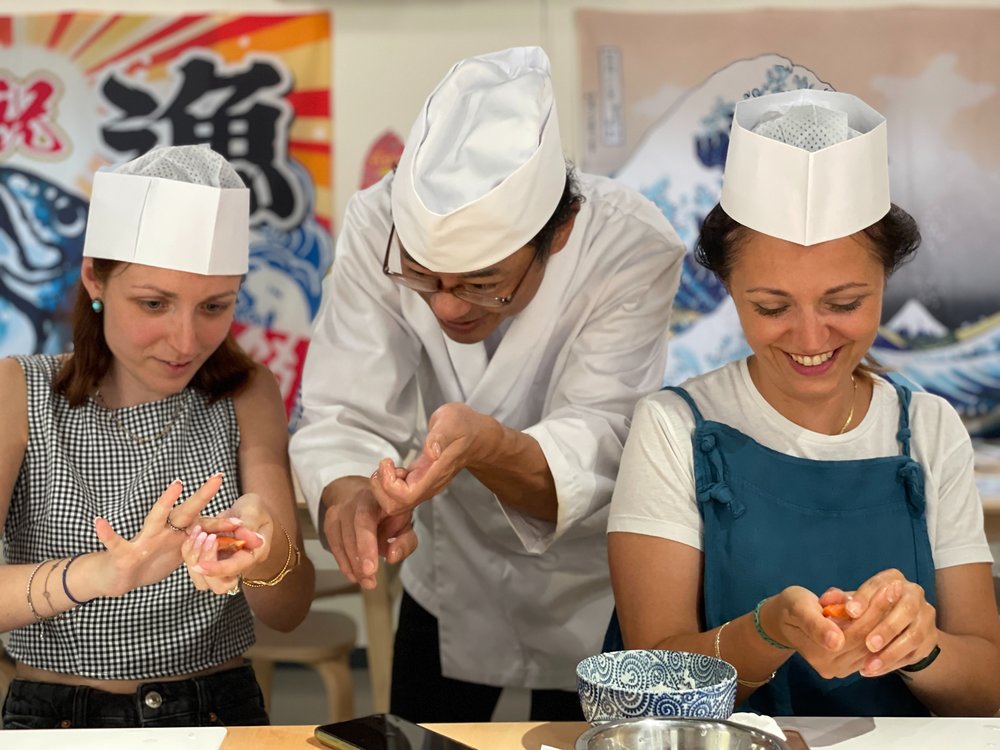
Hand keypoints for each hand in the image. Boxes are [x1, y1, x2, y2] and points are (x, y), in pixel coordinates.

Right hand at [92, 474, 223, 595]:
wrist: (118, 577)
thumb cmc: (151, 561)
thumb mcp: (178, 555)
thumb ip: (199, 547)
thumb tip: (228, 546)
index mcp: (177, 535)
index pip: (203, 525)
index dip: (222, 523)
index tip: (242, 519)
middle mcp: (163, 532)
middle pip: (185, 512)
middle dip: (202, 496)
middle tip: (218, 478)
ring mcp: (144, 540)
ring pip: (156, 518)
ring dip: (165, 502)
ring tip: (176, 485)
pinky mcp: (124, 553)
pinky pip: (115, 543)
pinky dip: (107, 533)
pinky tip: (100, 522)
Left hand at [183, 493, 268, 594]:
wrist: (248, 511)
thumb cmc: (254, 509)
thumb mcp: (253, 510)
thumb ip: (250, 525)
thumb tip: (256, 540)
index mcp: (254, 555)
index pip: (236, 569)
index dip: (218, 569)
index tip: (201, 565)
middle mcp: (239, 566)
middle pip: (220, 586)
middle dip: (206, 569)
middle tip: (203, 540)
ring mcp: (224, 565)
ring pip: (204, 582)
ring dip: (195, 561)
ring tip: (198, 535)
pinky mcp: (212, 561)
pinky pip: (196, 568)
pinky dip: (190, 553)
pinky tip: (193, 534)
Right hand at [323, 476, 416, 589]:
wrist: (360, 493)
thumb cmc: (386, 511)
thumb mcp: (404, 523)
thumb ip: (404, 541)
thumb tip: (392, 558)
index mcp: (378, 498)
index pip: (366, 520)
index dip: (366, 545)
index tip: (371, 568)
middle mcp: (355, 501)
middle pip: (351, 532)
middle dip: (359, 559)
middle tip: (369, 580)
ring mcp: (339, 510)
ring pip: (341, 540)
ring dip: (352, 565)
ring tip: (366, 581)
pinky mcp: (330, 521)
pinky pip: (334, 545)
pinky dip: (344, 563)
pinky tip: (354, 575)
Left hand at [371, 403, 495, 516]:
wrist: (477, 436)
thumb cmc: (464, 427)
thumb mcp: (451, 422)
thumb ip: (440, 437)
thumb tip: (431, 452)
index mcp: (434, 474)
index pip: (406, 496)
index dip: (388, 484)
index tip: (388, 462)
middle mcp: (428, 485)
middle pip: (396, 507)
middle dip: (380, 489)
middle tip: (384, 466)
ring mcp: (424, 486)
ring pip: (395, 503)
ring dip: (382, 487)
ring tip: (388, 466)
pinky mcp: (420, 482)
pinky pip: (398, 495)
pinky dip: (387, 484)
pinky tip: (394, 468)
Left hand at [836, 568, 938, 676]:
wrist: (893, 623)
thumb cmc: (867, 607)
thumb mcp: (852, 600)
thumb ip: (839, 599)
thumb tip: (826, 601)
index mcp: (893, 579)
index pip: (880, 585)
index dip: (865, 598)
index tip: (851, 612)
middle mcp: (914, 593)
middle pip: (906, 609)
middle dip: (886, 628)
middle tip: (867, 643)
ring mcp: (926, 616)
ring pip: (915, 635)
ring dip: (891, 652)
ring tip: (868, 666)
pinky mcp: (931, 639)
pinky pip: (916, 654)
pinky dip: (894, 664)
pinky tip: (875, 670)